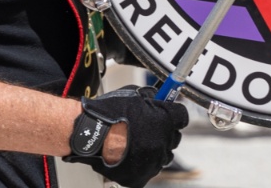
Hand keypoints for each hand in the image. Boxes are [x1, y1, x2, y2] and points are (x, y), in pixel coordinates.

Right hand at [64, 86, 188, 187]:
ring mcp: (153, 162)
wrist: (88, 133)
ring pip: (163, 155)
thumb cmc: (108, 113)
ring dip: (154, 148)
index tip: (168, 112)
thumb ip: (151, 97)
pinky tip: (129, 154)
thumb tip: (159, 98)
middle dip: (164, 131)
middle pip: (173, 137)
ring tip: (136, 142)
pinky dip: (142, 163)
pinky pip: (148, 169)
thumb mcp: (133, 94)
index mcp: (165, 120)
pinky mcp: (141, 177)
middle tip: (148, 127)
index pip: (182, 116)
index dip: (173, 113)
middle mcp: (163, 143)